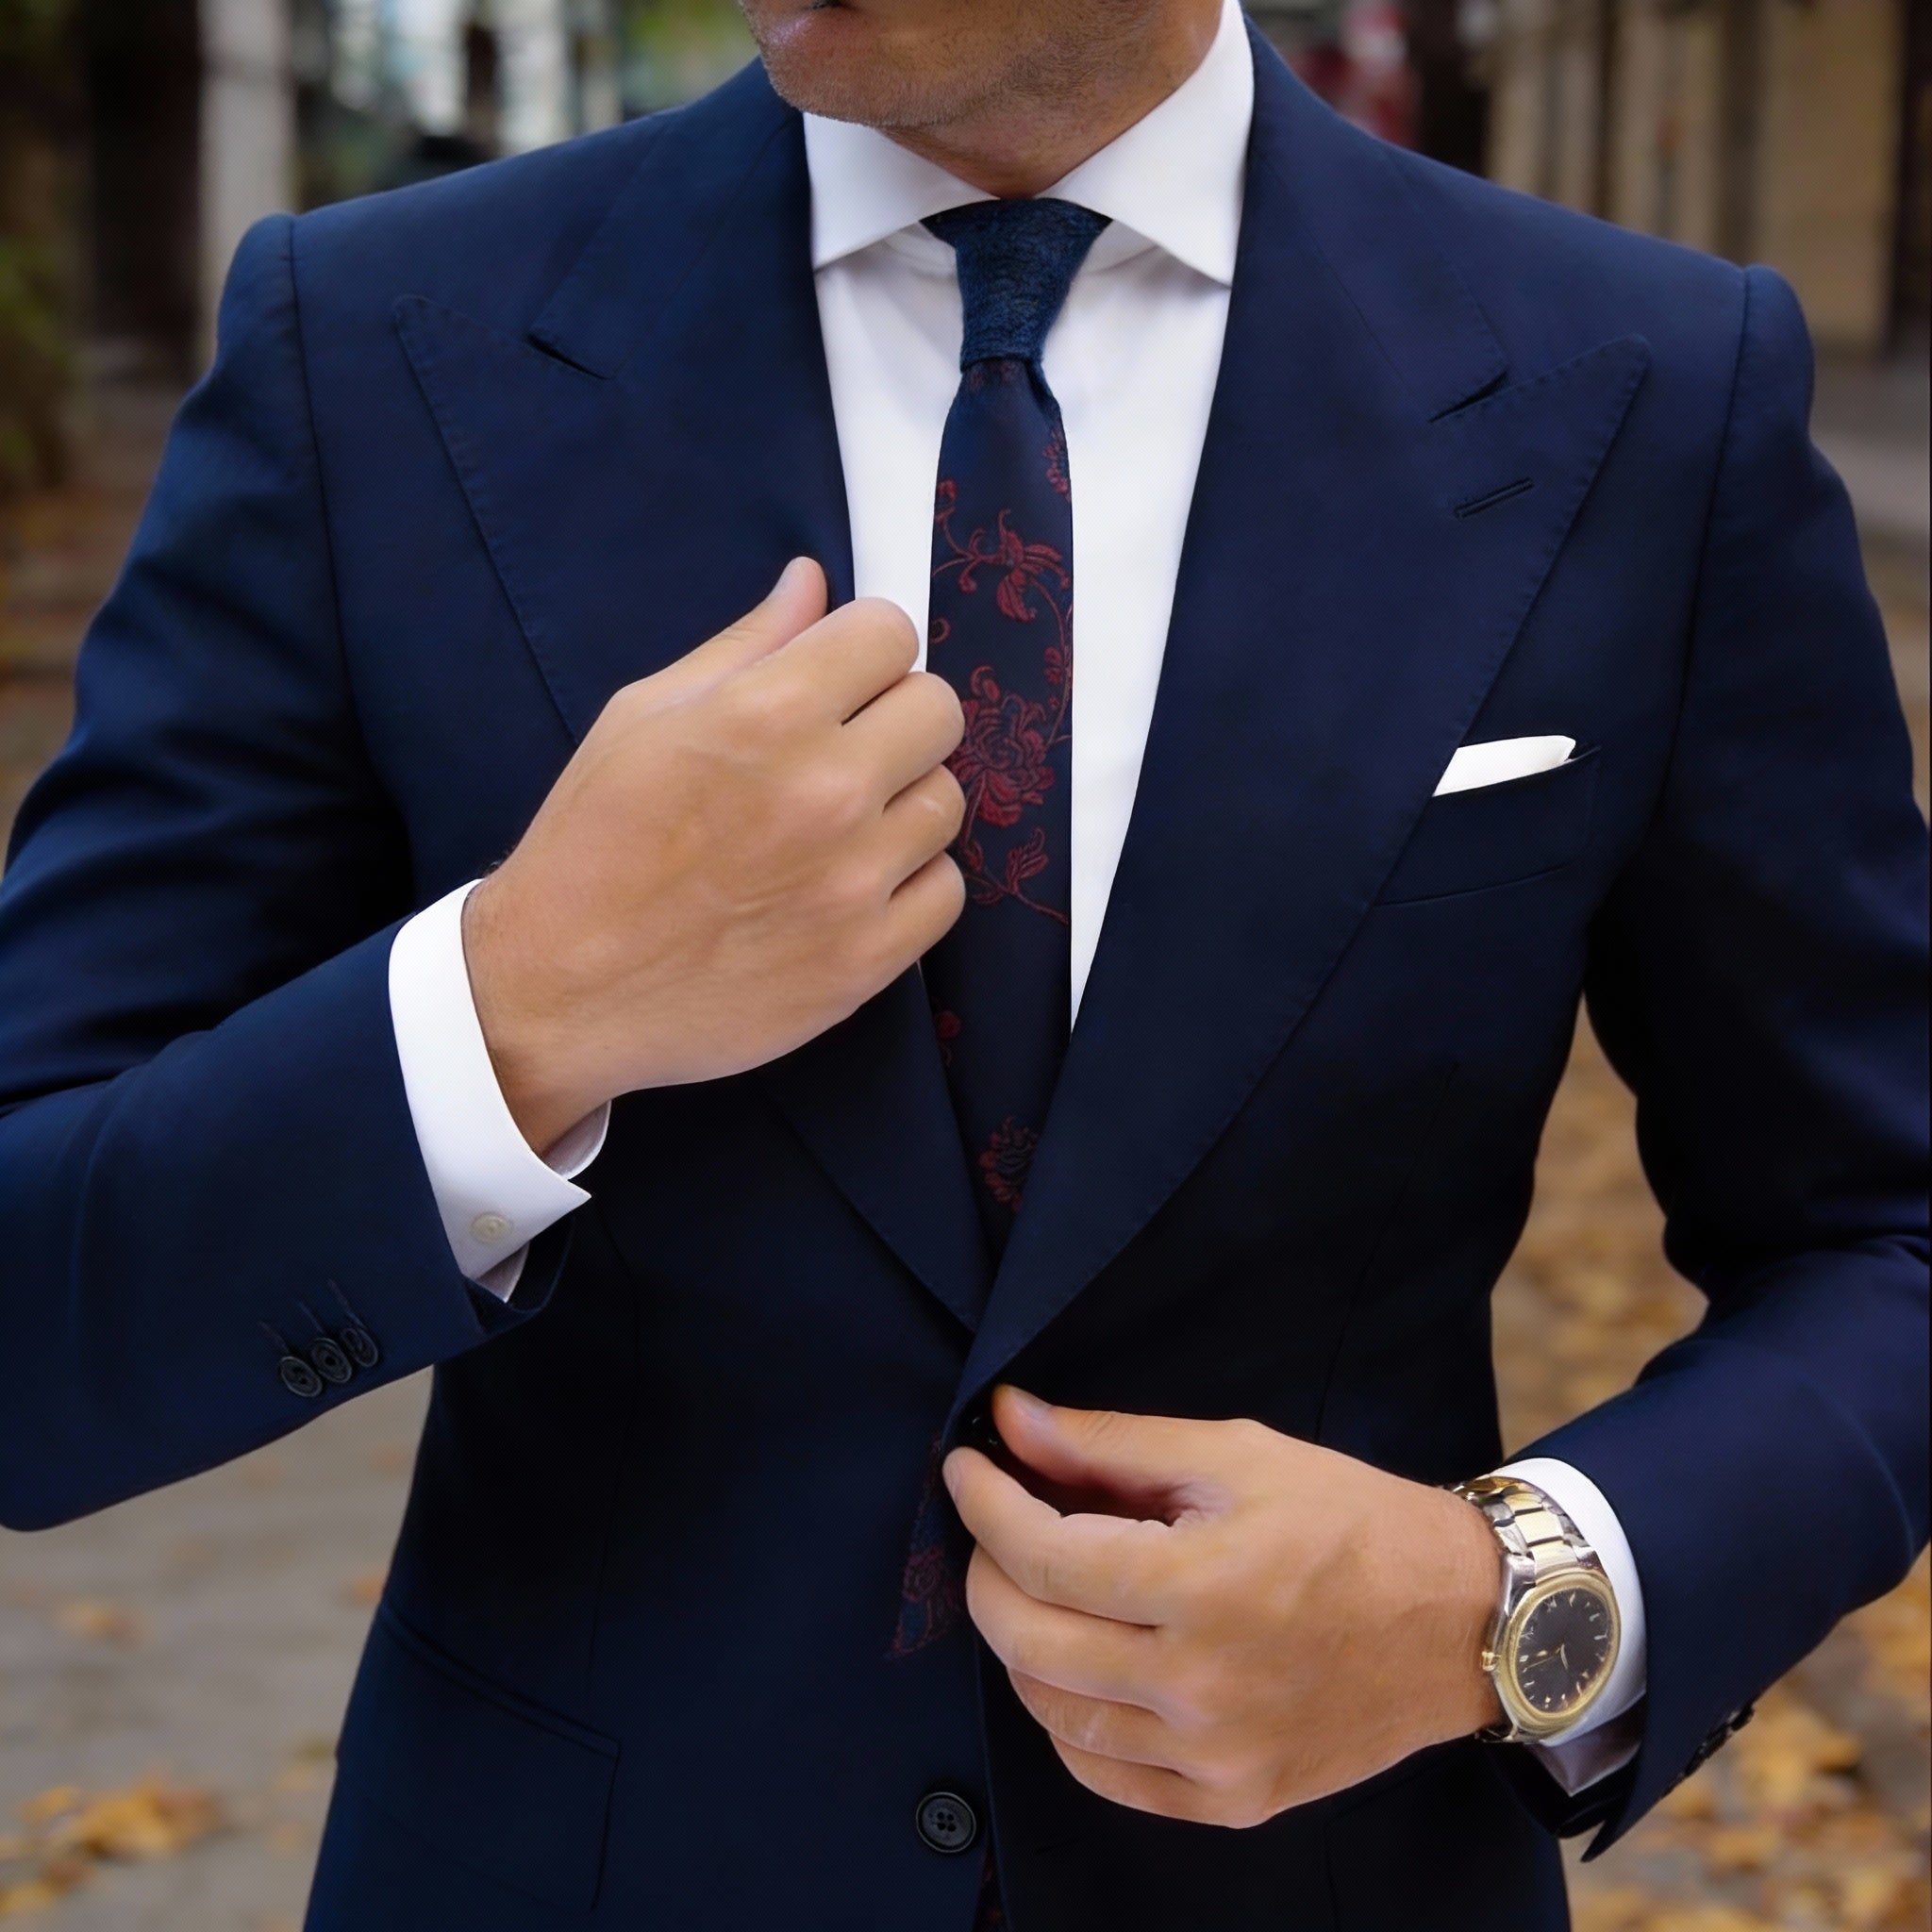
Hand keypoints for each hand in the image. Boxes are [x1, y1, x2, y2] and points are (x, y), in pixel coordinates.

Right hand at [464, 558, 966, 1151]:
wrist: (558, 990)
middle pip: (938, 710)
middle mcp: (826, 791)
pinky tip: (850, 885)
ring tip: (837, 827)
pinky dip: (910, 883)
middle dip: (895, 716)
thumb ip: (744, 646)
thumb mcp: (642, 717)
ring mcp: (855, 881)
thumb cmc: (590, 845)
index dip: (862, 648)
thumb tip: (811, 583)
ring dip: (902, 803)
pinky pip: (946, 890)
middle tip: (842, 749)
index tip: (840, 677)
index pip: (890, 632)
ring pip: (947, 800)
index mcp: (766, 713)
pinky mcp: (868, 958)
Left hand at [944, 1386, 1503, 1828]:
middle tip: (995, 1525)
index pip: (1043, 1556)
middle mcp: (1202, 1687)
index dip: (984, 1505)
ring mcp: (1214, 1758)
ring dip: (1021, 1641)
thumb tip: (1011, 1420)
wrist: (1462, 1622)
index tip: (966, 1468)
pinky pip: (1102, 1772)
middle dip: (986, 1571)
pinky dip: (1067, 1716)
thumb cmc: (1352, 1522)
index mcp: (1205, 1587)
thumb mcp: (1236, 1455)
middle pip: (1029, 1638)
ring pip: (1052, 1711)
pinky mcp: (1230, 1802)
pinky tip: (1082, 1661)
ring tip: (1038, 1586)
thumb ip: (1111, 1443)